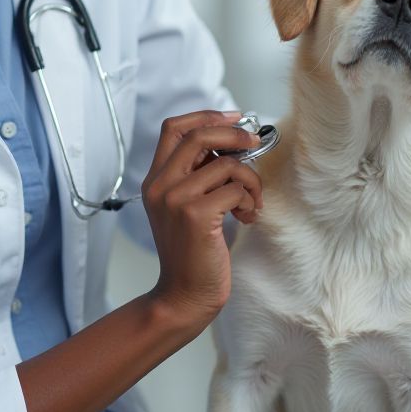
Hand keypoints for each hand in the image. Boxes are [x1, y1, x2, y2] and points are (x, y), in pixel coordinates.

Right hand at [141, 110, 263, 330]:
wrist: (183, 295)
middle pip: (198, 135)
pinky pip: (235, 189)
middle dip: (234, 134)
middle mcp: (160, 184)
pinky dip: (250, 199)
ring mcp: (175, 199)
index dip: (206, 116)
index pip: (173, 127)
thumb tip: (233, 143)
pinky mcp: (195, 214)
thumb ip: (197, 174)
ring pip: (226, 164)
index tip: (234, 118)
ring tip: (252, 200)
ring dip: (250, 179)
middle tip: (254, 143)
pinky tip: (248, 216)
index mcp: (155, 179)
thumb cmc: (192, 252)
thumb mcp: (184, 206)